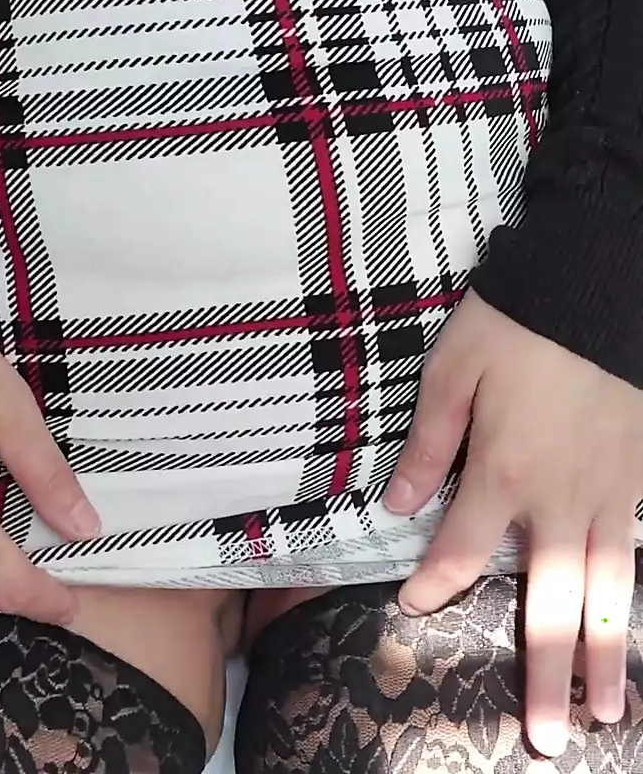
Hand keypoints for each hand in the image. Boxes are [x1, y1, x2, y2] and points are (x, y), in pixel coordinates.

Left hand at [383, 290, 642, 758]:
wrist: (601, 285)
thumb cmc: (521, 320)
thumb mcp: (455, 367)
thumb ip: (429, 442)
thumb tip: (396, 503)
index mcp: (504, 474)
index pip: (462, 552)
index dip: (434, 584)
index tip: (412, 608)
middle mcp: (561, 501)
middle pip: (552, 604)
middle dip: (543, 675)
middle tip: (543, 740)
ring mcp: (610, 494)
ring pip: (609, 592)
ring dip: (604, 657)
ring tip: (604, 713)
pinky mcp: (641, 476)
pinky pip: (637, 549)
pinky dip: (636, 596)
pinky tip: (632, 624)